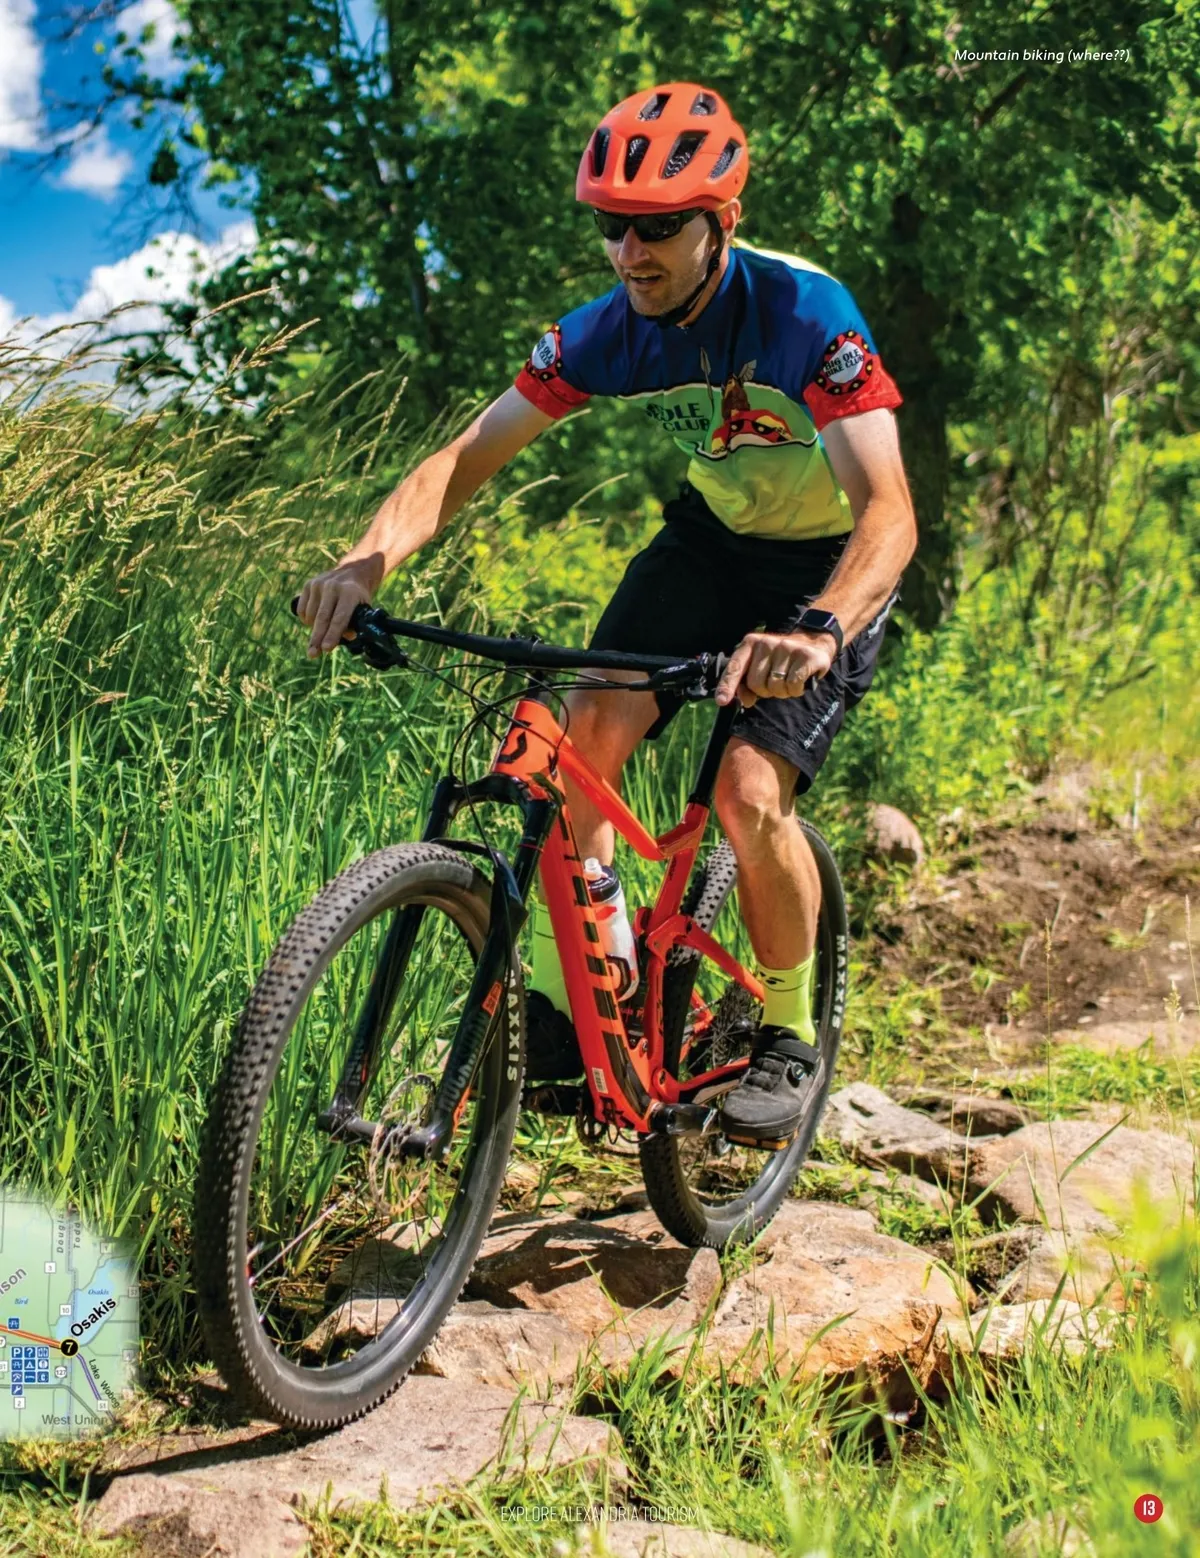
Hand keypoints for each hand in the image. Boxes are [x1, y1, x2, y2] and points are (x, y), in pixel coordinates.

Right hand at [295, 558, 381, 657]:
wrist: (351, 573)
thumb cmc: (358, 598)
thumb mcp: (363, 610)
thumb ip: (354, 625)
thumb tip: (345, 637)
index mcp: (350, 593)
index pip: (339, 618)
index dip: (333, 635)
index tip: (326, 649)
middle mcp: (333, 586)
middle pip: (322, 618)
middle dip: (317, 638)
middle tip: (313, 654)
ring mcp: (318, 584)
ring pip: (311, 616)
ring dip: (314, 629)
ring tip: (322, 633)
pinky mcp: (308, 584)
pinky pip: (302, 610)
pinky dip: (306, 620)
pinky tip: (314, 621)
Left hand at [715, 630, 836, 708]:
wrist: (813, 643)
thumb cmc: (780, 660)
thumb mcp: (761, 667)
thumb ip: (747, 684)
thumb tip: (746, 700)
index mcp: (751, 643)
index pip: (735, 667)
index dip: (727, 685)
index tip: (722, 700)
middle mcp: (767, 642)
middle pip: (756, 684)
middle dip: (765, 691)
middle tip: (775, 682)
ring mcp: (786, 647)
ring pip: (775, 687)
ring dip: (782, 691)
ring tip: (788, 680)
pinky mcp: (805, 656)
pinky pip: (792, 685)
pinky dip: (795, 690)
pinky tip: (800, 682)